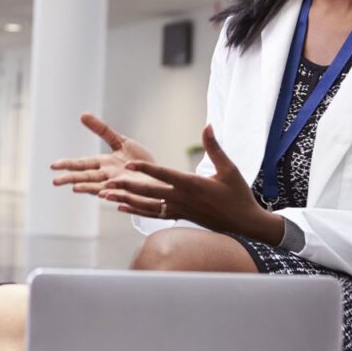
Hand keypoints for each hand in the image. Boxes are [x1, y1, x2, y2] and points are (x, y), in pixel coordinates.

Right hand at [51, 113, 158, 195]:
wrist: (159, 176)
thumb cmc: (139, 161)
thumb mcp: (120, 141)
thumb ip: (102, 130)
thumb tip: (82, 114)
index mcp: (103, 164)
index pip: (82, 164)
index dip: (68, 165)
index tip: (53, 166)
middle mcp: (108, 176)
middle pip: (86, 177)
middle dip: (71, 179)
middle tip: (55, 181)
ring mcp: (119, 186)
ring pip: (100, 188)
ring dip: (88, 189)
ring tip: (75, 189)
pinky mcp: (133, 193)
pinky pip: (121, 195)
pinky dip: (112, 194)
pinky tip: (104, 194)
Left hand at [99, 125, 284, 244]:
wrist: (245, 224)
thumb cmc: (238, 195)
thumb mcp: (229, 169)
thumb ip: (215, 147)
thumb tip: (208, 126)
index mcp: (192, 185)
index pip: (164, 175)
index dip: (145, 169)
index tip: (128, 164)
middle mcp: (182, 199)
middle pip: (149, 192)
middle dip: (127, 186)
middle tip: (107, 183)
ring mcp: (179, 210)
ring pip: (147, 205)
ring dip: (126, 199)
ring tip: (106, 194)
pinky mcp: (180, 216)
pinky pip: (154, 214)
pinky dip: (136, 210)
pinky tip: (121, 206)